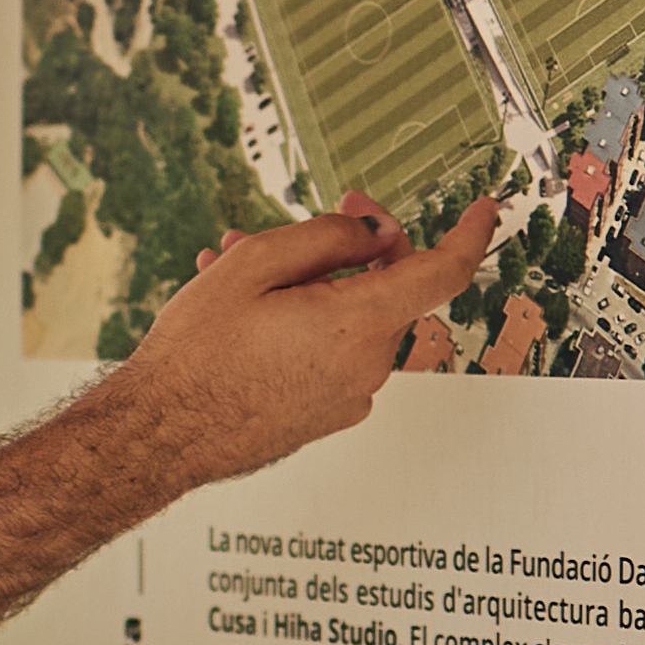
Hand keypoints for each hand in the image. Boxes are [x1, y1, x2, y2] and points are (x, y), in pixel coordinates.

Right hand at [119, 191, 496, 490]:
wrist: (159, 434)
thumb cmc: (197, 355)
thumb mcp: (254, 266)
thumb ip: (327, 238)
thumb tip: (374, 234)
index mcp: (358, 323)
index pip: (443, 272)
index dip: (469, 233)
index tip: (485, 210)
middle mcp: (367, 365)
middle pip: (386, 288)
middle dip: (348, 246)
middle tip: (318, 214)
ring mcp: (349, 396)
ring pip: (349, 319)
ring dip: (310, 286)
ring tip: (238, 265)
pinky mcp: (326, 414)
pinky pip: (330, 353)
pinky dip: (303, 324)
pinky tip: (246, 313)